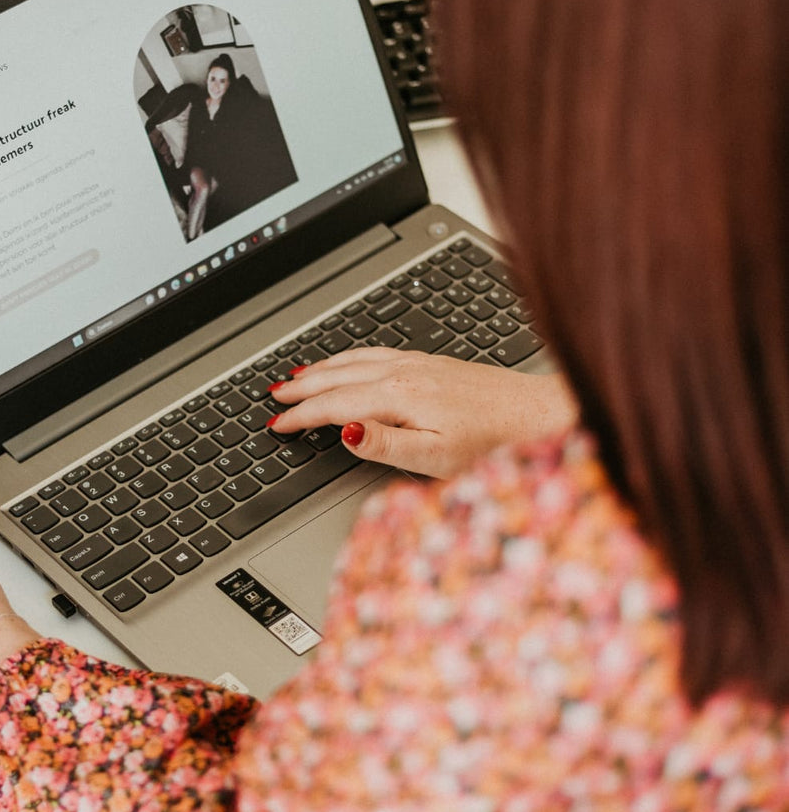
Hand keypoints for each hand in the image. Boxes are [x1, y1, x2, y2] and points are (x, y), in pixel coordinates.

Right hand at [269, 348, 576, 478]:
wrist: (540, 415)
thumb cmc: (494, 443)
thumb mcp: (436, 458)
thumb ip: (385, 444)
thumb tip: (343, 432)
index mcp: (401, 396)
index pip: (336, 405)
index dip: (302, 416)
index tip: (277, 425)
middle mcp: (406, 372)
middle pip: (339, 376)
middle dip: (302, 387)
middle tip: (272, 396)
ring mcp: (419, 363)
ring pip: (355, 360)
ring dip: (321, 368)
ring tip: (295, 376)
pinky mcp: (432, 362)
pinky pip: (375, 353)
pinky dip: (349, 357)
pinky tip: (347, 362)